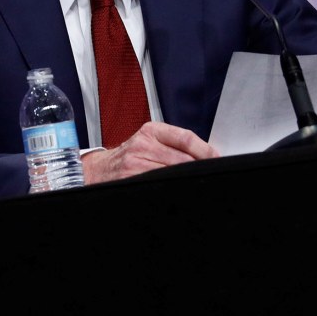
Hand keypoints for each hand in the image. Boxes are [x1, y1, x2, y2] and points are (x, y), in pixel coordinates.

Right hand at [80, 121, 217, 184]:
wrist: (99, 170)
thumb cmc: (128, 156)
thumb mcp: (148, 141)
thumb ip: (172, 143)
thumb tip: (205, 154)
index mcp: (150, 131)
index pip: (185, 138)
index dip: (205, 150)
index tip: (217, 158)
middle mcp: (142, 145)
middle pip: (182, 158)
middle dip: (200, 167)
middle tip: (213, 171)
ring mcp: (136, 163)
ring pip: (174, 172)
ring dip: (188, 178)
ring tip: (197, 179)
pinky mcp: (131, 179)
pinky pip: (160, 182)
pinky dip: (173, 185)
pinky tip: (178, 185)